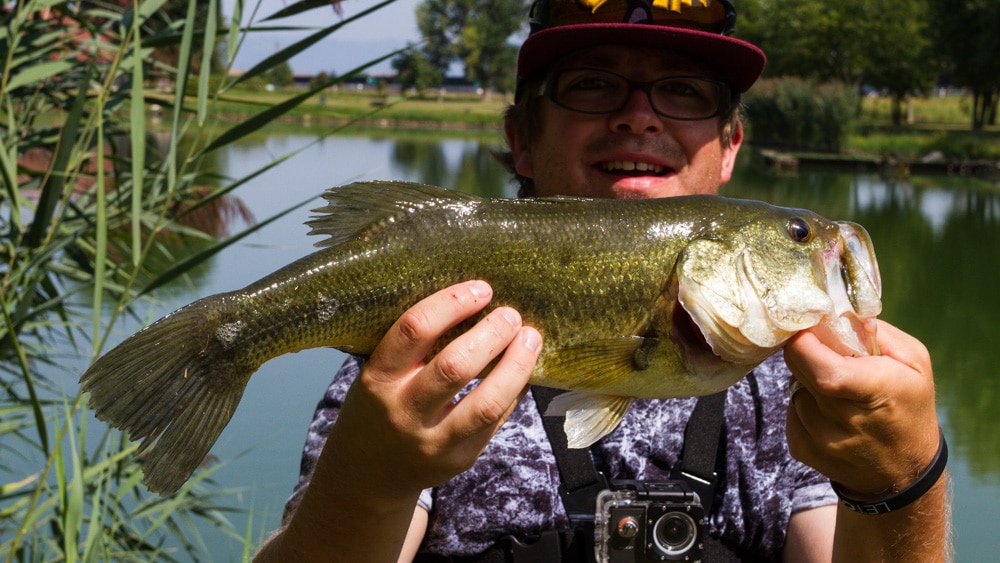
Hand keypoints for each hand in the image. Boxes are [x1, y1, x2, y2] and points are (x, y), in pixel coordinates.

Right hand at [331, 280, 541, 495]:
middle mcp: (403, 412)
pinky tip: (523, 369)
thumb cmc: (378, 408)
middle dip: (492, 334)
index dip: (452, 303)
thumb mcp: (379, 374)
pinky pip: (496, 420)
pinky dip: (514, 390)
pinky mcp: (458, 460)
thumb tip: (475, 302)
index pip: (415, 331)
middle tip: (510, 314)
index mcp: (377, 379)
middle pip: (455, 366)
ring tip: (531, 338)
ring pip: (486, 403)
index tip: (481, 289)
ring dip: (516, 365)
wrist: (368, 475)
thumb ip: (415, 348)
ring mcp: (432, 441)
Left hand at [784, 320, 938, 496]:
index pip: (824, 370)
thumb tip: (838, 315)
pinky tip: (827, 410)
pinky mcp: (801, 449)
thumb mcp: (914, 362)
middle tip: (822, 349)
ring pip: (792, 389)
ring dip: (806, 380)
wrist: (903, 471)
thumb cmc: (909, 405)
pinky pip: (790, 410)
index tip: (808, 328)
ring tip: (835, 388)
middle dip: (804, 351)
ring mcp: (819, 439)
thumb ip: (878, 333)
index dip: (806, 344)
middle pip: (799, 371)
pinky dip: (803, 403)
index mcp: (875, 392)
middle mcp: (844, 420)